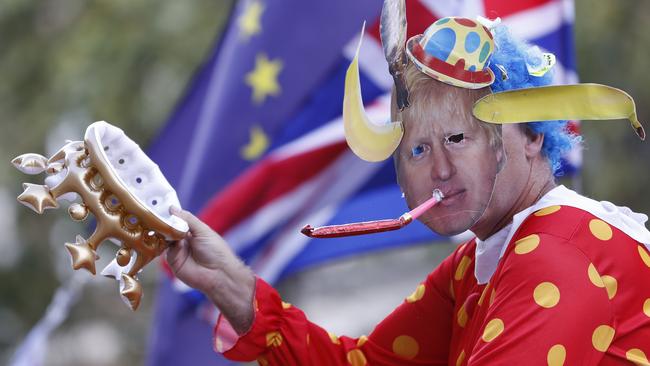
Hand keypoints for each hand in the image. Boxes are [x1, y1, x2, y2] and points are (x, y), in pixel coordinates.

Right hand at [166, 207, 254, 332]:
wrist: (218, 274)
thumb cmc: (216, 250)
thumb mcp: (202, 230)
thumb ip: (187, 219)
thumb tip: (171, 208)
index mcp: (192, 231)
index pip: (177, 220)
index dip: (169, 215)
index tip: (159, 206)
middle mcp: (183, 240)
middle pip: (167, 229)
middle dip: (162, 223)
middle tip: (153, 214)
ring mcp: (177, 251)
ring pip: (163, 239)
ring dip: (161, 232)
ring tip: (158, 224)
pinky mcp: (172, 262)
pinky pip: (164, 250)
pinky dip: (163, 244)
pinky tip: (164, 238)